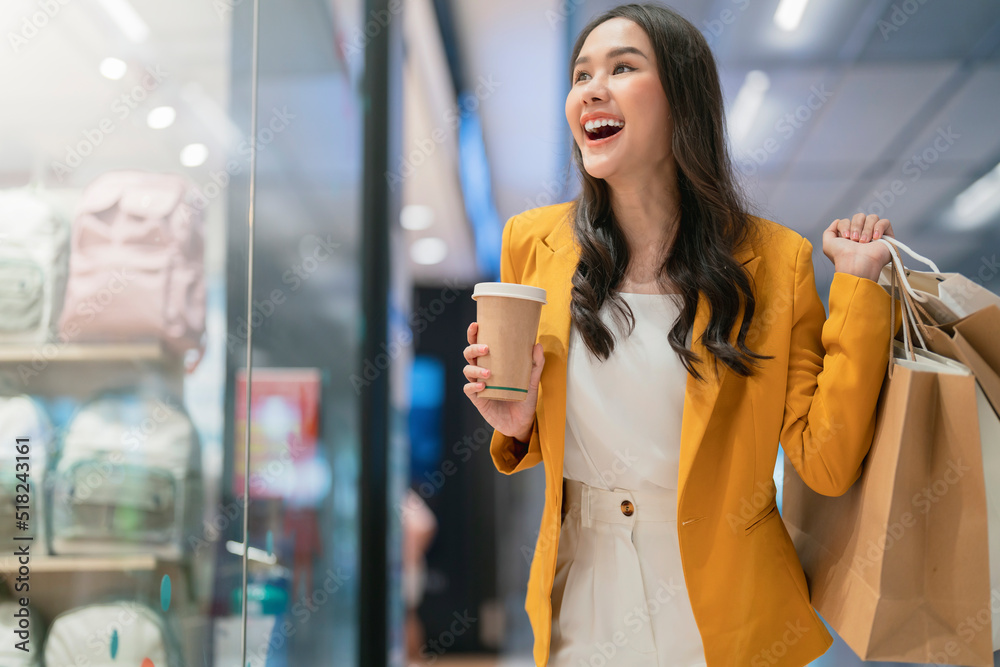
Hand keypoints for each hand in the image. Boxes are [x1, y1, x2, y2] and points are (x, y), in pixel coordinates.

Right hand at [462, 321, 542, 441]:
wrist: (522, 422)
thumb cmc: (524, 398)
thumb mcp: (533, 380)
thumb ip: (536, 363)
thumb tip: (537, 345)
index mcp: (493, 362)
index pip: (479, 344)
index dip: (474, 334)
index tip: (476, 325)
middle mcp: (482, 370)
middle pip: (469, 354)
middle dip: (474, 348)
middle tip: (486, 348)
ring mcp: (478, 384)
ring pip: (468, 370)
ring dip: (475, 368)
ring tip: (489, 372)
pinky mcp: (478, 399)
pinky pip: (469, 388)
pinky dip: (474, 385)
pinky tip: (483, 386)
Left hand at [822, 213, 894, 281]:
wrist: (856, 264)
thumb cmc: (842, 256)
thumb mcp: (828, 244)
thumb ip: (829, 231)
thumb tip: (837, 221)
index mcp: (849, 235)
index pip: (847, 220)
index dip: (845, 226)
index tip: (845, 238)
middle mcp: (862, 234)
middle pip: (859, 216)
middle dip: (856, 227)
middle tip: (854, 240)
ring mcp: (875, 234)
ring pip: (872, 217)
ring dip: (866, 229)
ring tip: (864, 242)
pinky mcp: (887, 236)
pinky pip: (885, 222)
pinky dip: (879, 228)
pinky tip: (875, 239)